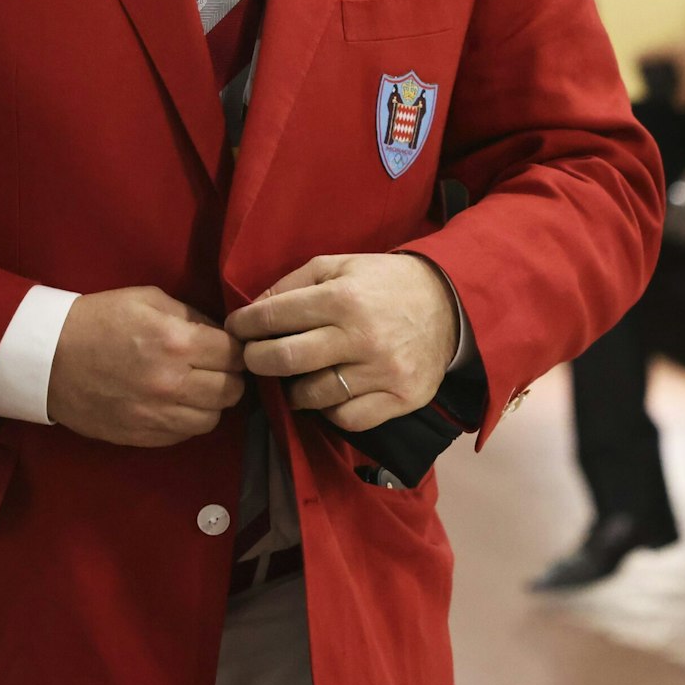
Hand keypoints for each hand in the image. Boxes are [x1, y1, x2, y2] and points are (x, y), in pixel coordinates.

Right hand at [46, 287, 247, 447]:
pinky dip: (187, 419)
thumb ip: (190, 315)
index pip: (234, 354)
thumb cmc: (98, 320)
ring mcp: (157, 415)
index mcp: (175, 341)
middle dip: (229, 376)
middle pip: (232, 390)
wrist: (48, 357)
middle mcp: (172, 383)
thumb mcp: (147, 299)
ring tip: (195, 386)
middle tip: (214, 366)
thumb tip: (221, 334)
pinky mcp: (143, 437)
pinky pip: (185, 434)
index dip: (235, 348)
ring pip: (213, 418)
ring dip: (210, 402)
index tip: (226, 345)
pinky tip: (173, 402)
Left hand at [226, 254, 458, 433]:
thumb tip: (255, 308)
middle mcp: (362, 337)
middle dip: (257, 360)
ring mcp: (383, 372)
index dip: (246, 325)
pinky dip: (328, 410)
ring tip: (290, 377)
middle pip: (288, 361)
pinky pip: (347, 418)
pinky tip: (325, 394)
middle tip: (252, 358)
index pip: (276, 316)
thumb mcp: (339, 265)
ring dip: (292, 390)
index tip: (236, 329)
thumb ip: (293, 283)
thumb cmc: (384, 283)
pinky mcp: (401, 398)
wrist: (449, 305)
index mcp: (343, 298)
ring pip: (314, 395)